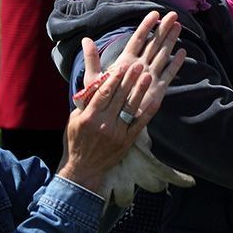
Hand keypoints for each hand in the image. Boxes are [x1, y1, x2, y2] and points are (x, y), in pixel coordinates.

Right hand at [59, 13, 184, 194]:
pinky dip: (148, 111)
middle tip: (139, 64)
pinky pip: (140, 124)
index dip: (113, 79)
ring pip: (130, 109)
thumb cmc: (77, 138)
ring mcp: (117, 134)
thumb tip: (91, 75)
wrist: (83, 168)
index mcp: (89, 117)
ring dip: (140, 91)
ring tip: (148, 75)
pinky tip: (157, 98)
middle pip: (119, 98)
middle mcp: (103, 125)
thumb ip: (85, 97)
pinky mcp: (127, 141)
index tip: (122, 65)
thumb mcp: (75, 116)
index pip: (103, 94)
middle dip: (129, 80)